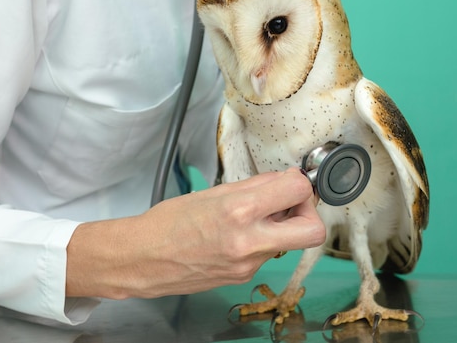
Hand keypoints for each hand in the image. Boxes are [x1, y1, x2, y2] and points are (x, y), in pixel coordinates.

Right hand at [65, 168, 324, 298]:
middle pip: (313, 231)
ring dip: (282, 226)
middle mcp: (249, 242)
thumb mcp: (212, 193)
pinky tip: (237, 234)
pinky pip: (267, 255)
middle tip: (291, 203)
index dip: (299, 182)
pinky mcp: (243, 277)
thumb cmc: (168, 222)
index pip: (298, 190)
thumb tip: (284, 179)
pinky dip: (262, 241)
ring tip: (253, 217)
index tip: (290, 182)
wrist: (143, 259)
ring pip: (290, 243)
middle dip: (308, 212)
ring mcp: (249, 265)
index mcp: (239, 211)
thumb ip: (254, 187)